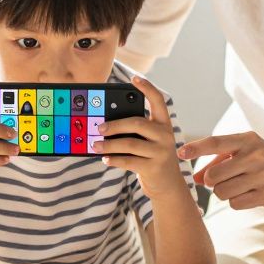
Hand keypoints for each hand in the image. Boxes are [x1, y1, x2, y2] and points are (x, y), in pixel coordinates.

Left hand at [91, 75, 186, 197]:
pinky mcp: (154, 167)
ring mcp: (161, 152)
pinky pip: (128, 161)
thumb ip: (135, 131)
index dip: (147, 88)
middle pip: (137, 123)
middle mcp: (165, 135)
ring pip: (129, 143)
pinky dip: (114, 159)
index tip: (134, 78)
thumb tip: (105, 124)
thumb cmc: (152, 157)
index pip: (158, 101)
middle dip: (114, 124)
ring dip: (108, 144)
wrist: (168, 185)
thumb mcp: (148, 141)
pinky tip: (104, 158)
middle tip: (98, 127)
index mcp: (163, 124)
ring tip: (95, 145)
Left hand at [178, 132, 263, 209]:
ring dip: (224, 193)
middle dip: (213, 182)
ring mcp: (263, 175)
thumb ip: (218, 162)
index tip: (179, 153)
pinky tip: (250, 194)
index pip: (215, 142)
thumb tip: (196, 179)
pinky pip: (235, 203)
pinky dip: (237, 201)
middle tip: (225, 179)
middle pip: (213, 176)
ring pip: (222, 192)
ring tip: (240, 186)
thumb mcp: (244, 153)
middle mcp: (255, 155)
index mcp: (246, 140)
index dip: (195, 148)